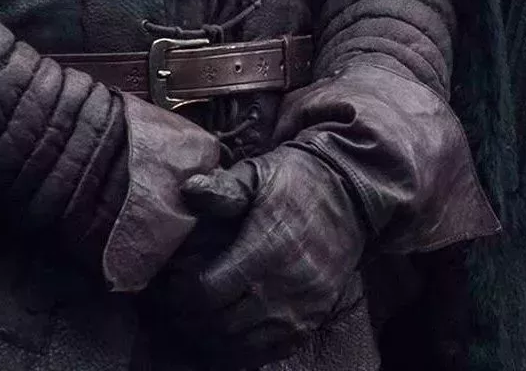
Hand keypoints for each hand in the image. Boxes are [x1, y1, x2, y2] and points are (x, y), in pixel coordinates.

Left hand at [148, 144, 368, 366]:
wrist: (353, 194)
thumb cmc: (298, 181)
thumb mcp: (260, 174)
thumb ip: (223, 188)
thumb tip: (188, 190)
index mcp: (266, 248)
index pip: (208, 292)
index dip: (181, 295)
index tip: (172, 288)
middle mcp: (285, 285)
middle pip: (223, 324)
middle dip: (194, 320)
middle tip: (179, 310)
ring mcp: (302, 306)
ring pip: (245, 345)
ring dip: (217, 339)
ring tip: (202, 324)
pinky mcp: (314, 317)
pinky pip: (274, 351)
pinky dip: (248, 351)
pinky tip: (233, 337)